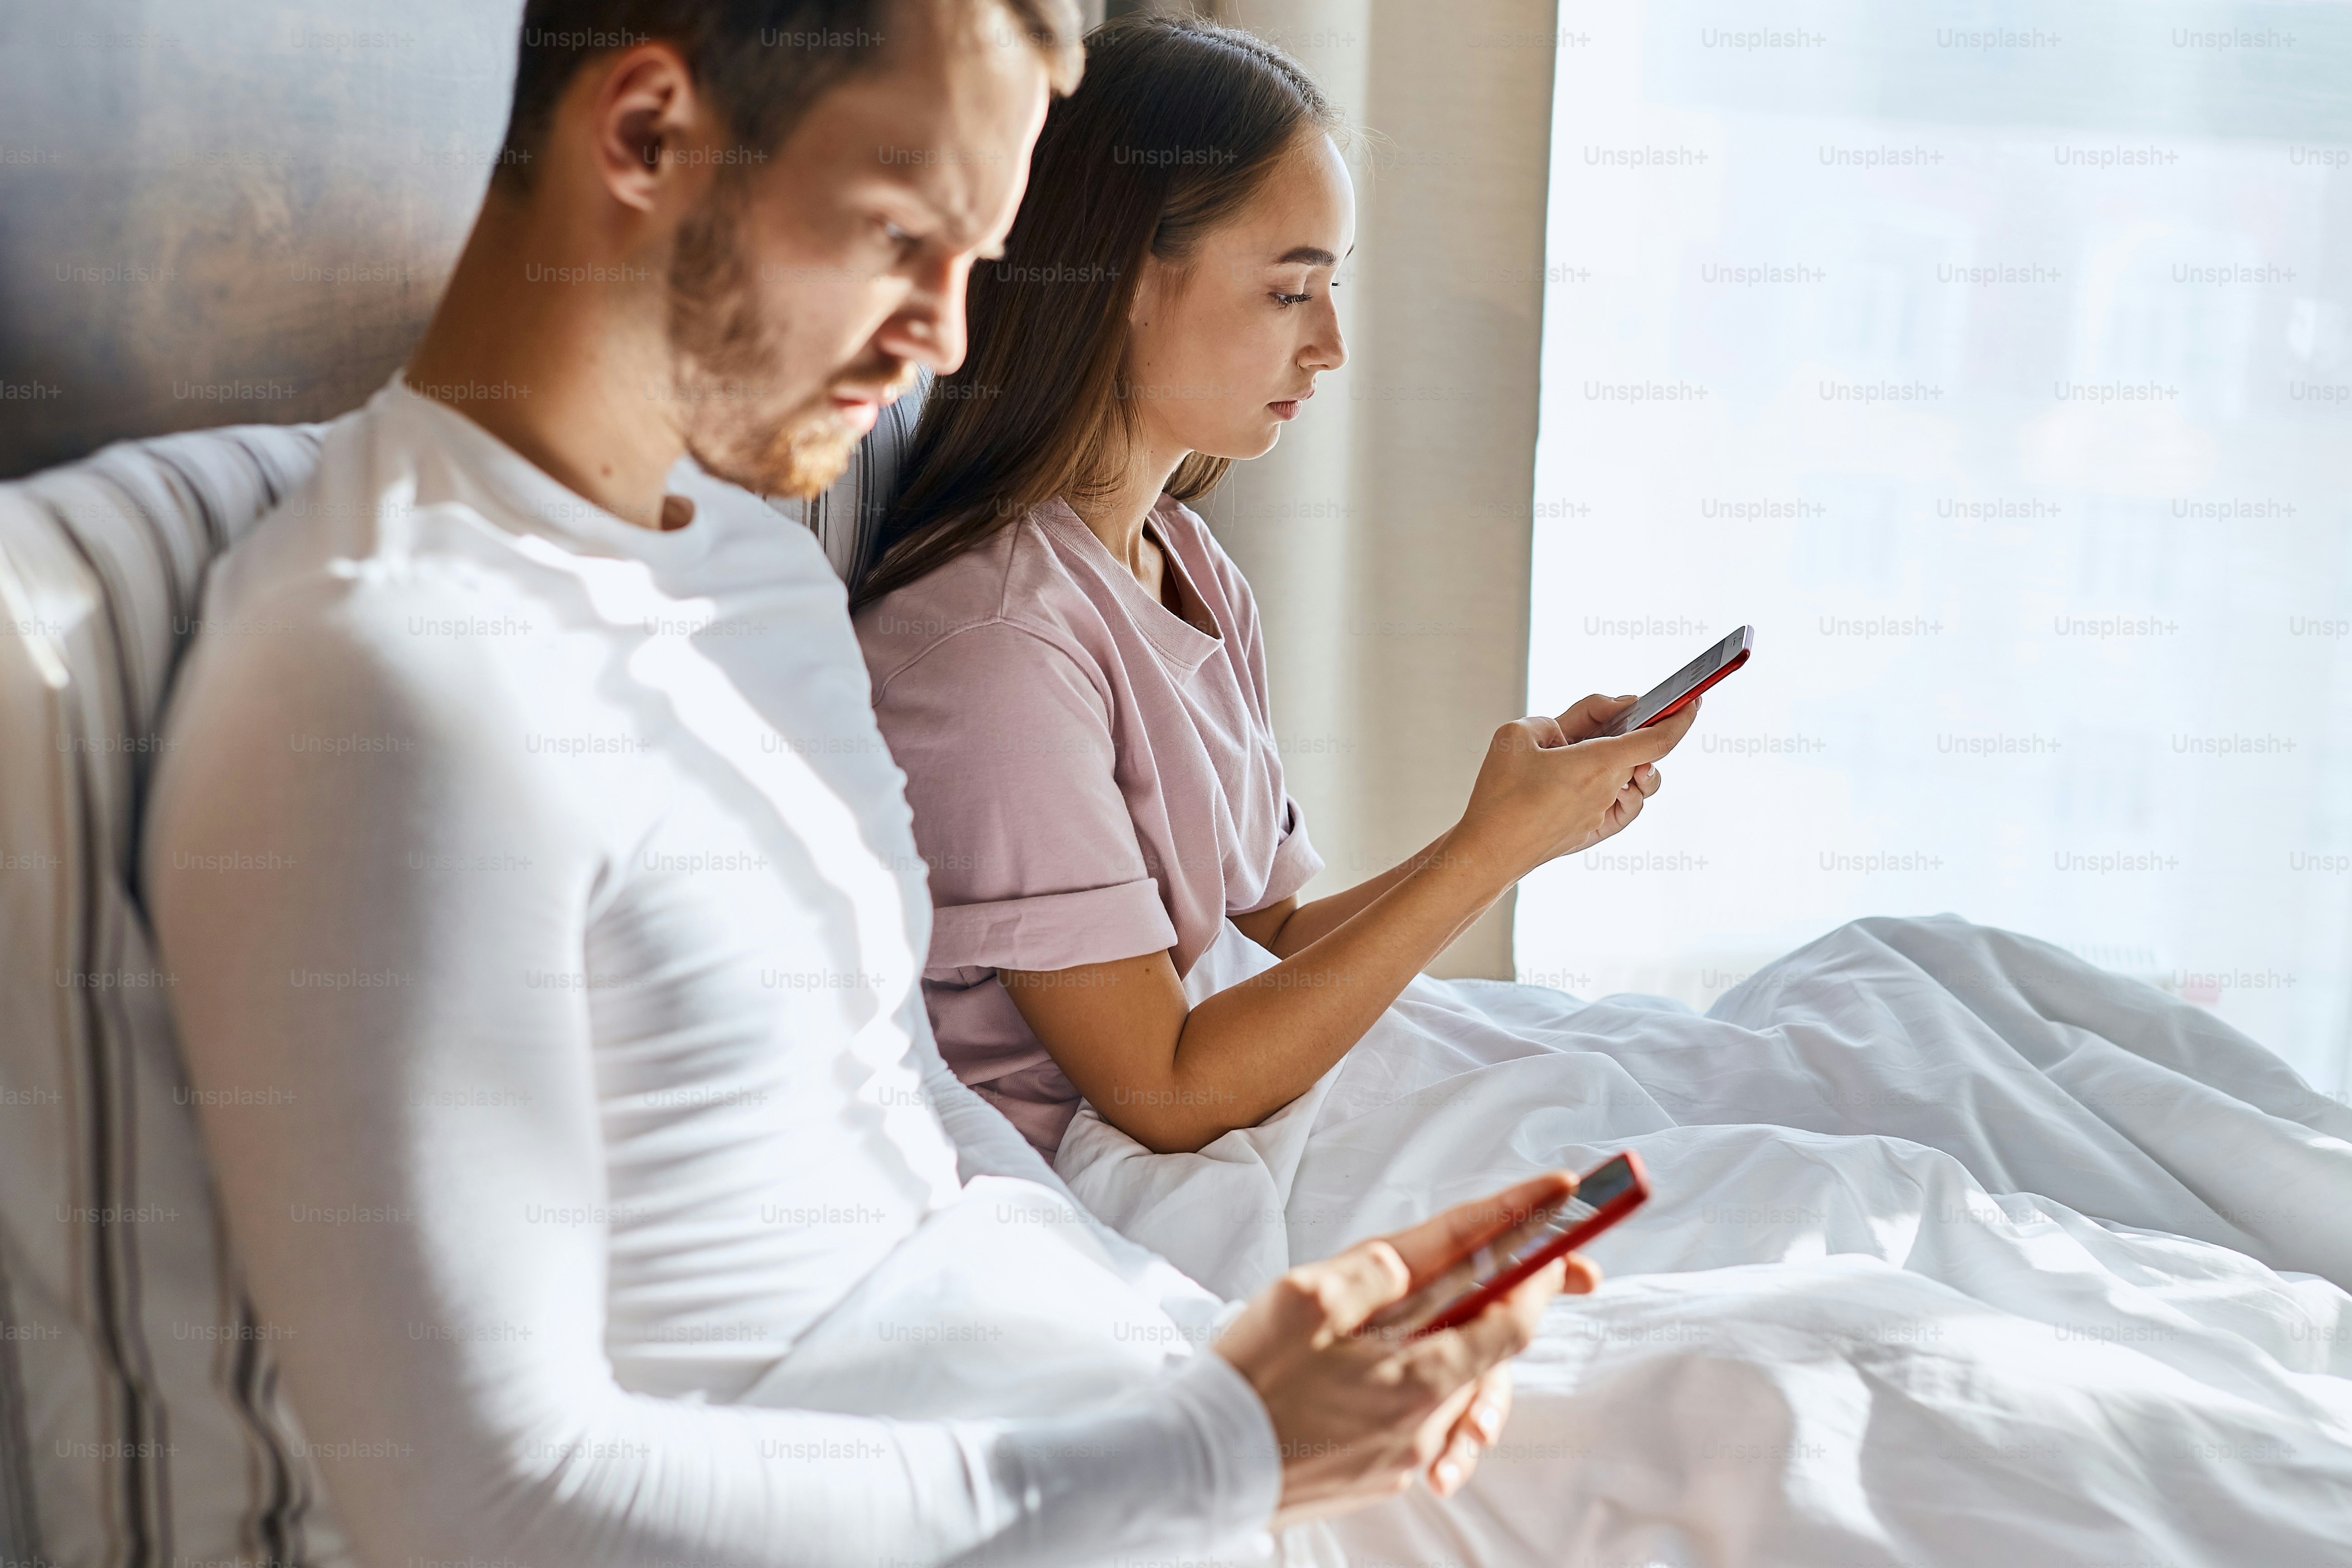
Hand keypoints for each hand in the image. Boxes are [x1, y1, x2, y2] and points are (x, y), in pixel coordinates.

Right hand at [1212, 1172, 1601, 1526]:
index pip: (1510, 1313)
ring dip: (1464, 1343)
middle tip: (1542, 1255)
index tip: (1563, 1210)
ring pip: (1461, 1387)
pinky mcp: (1381, 1475)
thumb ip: (1377, 1268)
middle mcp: (1426, 1421)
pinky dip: (1428, 1388)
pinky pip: (1427, 1424)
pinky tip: (1392, 1372)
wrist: (1197, 1470)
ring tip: (1438, 1309)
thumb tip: (1421, 1253)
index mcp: (1419, 1374)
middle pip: (1494, 1351)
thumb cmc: (1249, 1383)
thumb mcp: (1307, 1299)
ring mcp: (1405, 1454)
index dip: (1542, 1260)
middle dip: (1513, 1296)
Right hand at [1453, 693, 1698, 881]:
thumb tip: (1598, 719)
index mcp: (1598, 764)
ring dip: (1626, 762)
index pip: (1659, 739)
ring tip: (1591, 751)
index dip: (1681, 718)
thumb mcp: (1518, 734)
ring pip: (1637, 783)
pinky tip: (1600, 781)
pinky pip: (1623, 807)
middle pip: (1639, 754)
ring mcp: (1603, 816)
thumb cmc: (1499, 795)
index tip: (1693, 702)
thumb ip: (1565, 717)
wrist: (1485, 853)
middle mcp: (1608, 792)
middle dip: (1626, 731)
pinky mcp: (1592, 833)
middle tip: (1595, 720)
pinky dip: (1620, 789)